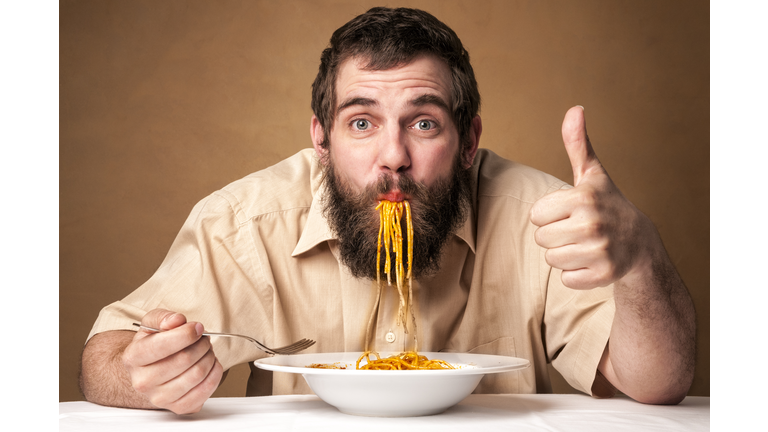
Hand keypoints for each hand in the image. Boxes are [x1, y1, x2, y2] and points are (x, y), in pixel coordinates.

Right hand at [121, 309, 222, 413]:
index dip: (186, 333)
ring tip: (206, 351)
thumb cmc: (152, 345)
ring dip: (209, 357)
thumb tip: (177, 320)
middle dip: (201, 344)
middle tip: (203, 339)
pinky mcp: (178, 408)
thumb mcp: (151, 324)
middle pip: (185, 359)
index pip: (162, 346)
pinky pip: (206, 391)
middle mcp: (142, 382)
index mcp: (133, 358)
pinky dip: (215, 374)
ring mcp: (160, 398)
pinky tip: (211, 365)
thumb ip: (163, 317)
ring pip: (197, 374)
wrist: (148, 372)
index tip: (197, 327)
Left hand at [530, 106, 650, 288]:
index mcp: (583, 198)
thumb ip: (578, 144)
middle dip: (556, 236)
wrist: (640, 243)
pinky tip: (593, 262)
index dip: (551, 215)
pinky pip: (566, 279)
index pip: (536, 215)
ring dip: (564, 255)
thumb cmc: (607, 204)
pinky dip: (576, 274)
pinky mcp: (603, 275)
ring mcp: (600, 251)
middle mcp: (592, 224)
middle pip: (540, 239)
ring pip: (551, 260)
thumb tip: (575, 109)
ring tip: (586, 244)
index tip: (572, 212)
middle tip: (579, 230)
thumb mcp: (592, 175)